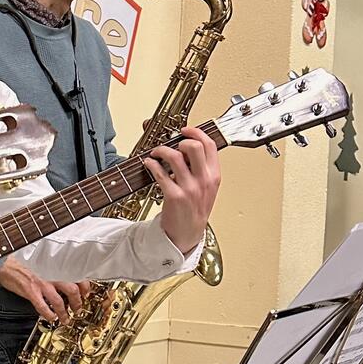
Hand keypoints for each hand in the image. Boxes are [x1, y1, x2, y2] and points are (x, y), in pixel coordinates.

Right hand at [0, 255, 90, 321]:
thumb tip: (68, 279)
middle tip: (78, 309)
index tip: (85, 293)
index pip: (77, 276)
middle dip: (78, 302)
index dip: (85, 287)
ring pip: (59, 301)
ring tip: (66, 319)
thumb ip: (56, 269)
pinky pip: (43, 307)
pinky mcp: (31, 291)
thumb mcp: (44, 262)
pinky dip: (49, 314)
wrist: (6, 262)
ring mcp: (41, 283)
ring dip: (65, 313)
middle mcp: (51, 274)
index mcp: (56, 266)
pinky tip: (51, 318)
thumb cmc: (23, 262)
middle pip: (72, 290)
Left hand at [144, 126, 220, 253]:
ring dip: (161, 150)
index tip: (185, 130)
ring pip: (175, 157)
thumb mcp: (207, 187)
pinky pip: (161, 174)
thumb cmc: (194, 209)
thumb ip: (201, 168)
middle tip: (171, 143)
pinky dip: (152, 165)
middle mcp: (204, 180)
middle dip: (180, 140)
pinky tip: (149, 164)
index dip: (197, 133)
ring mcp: (190, 189)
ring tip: (156, 153)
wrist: (187, 234)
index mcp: (214, 175)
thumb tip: (187, 148)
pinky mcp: (174, 196)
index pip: (210, 145)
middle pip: (194, 147)